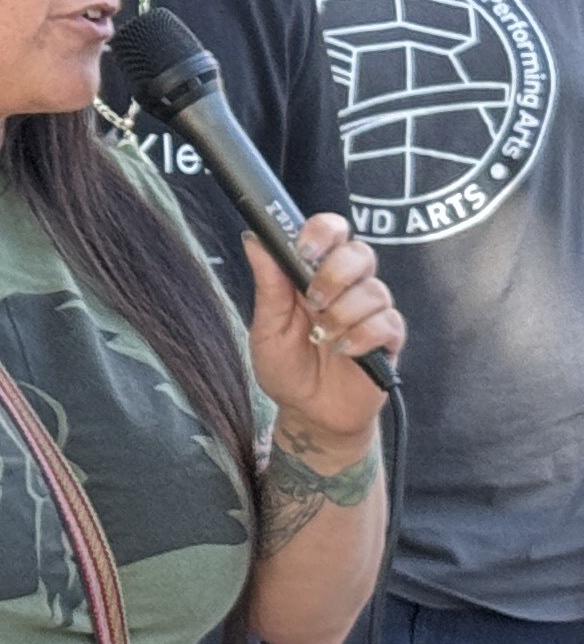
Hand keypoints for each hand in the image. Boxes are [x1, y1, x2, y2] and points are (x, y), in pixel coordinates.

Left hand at [243, 210, 400, 452]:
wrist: (309, 412)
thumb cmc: (286, 366)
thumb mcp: (266, 327)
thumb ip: (269, 284)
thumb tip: (255, 239)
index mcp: (314, 276)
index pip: (332, 232)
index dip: (323, 231)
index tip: (305, 248)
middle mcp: (348, 288)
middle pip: (361, 253)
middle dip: (335, 274)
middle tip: (312, 302)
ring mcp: (371, 313)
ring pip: (374, 290)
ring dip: (342, 314)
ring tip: (322, 338)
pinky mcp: (389, 340)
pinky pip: (388, 324)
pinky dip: (362, 337)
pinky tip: (343, 352)